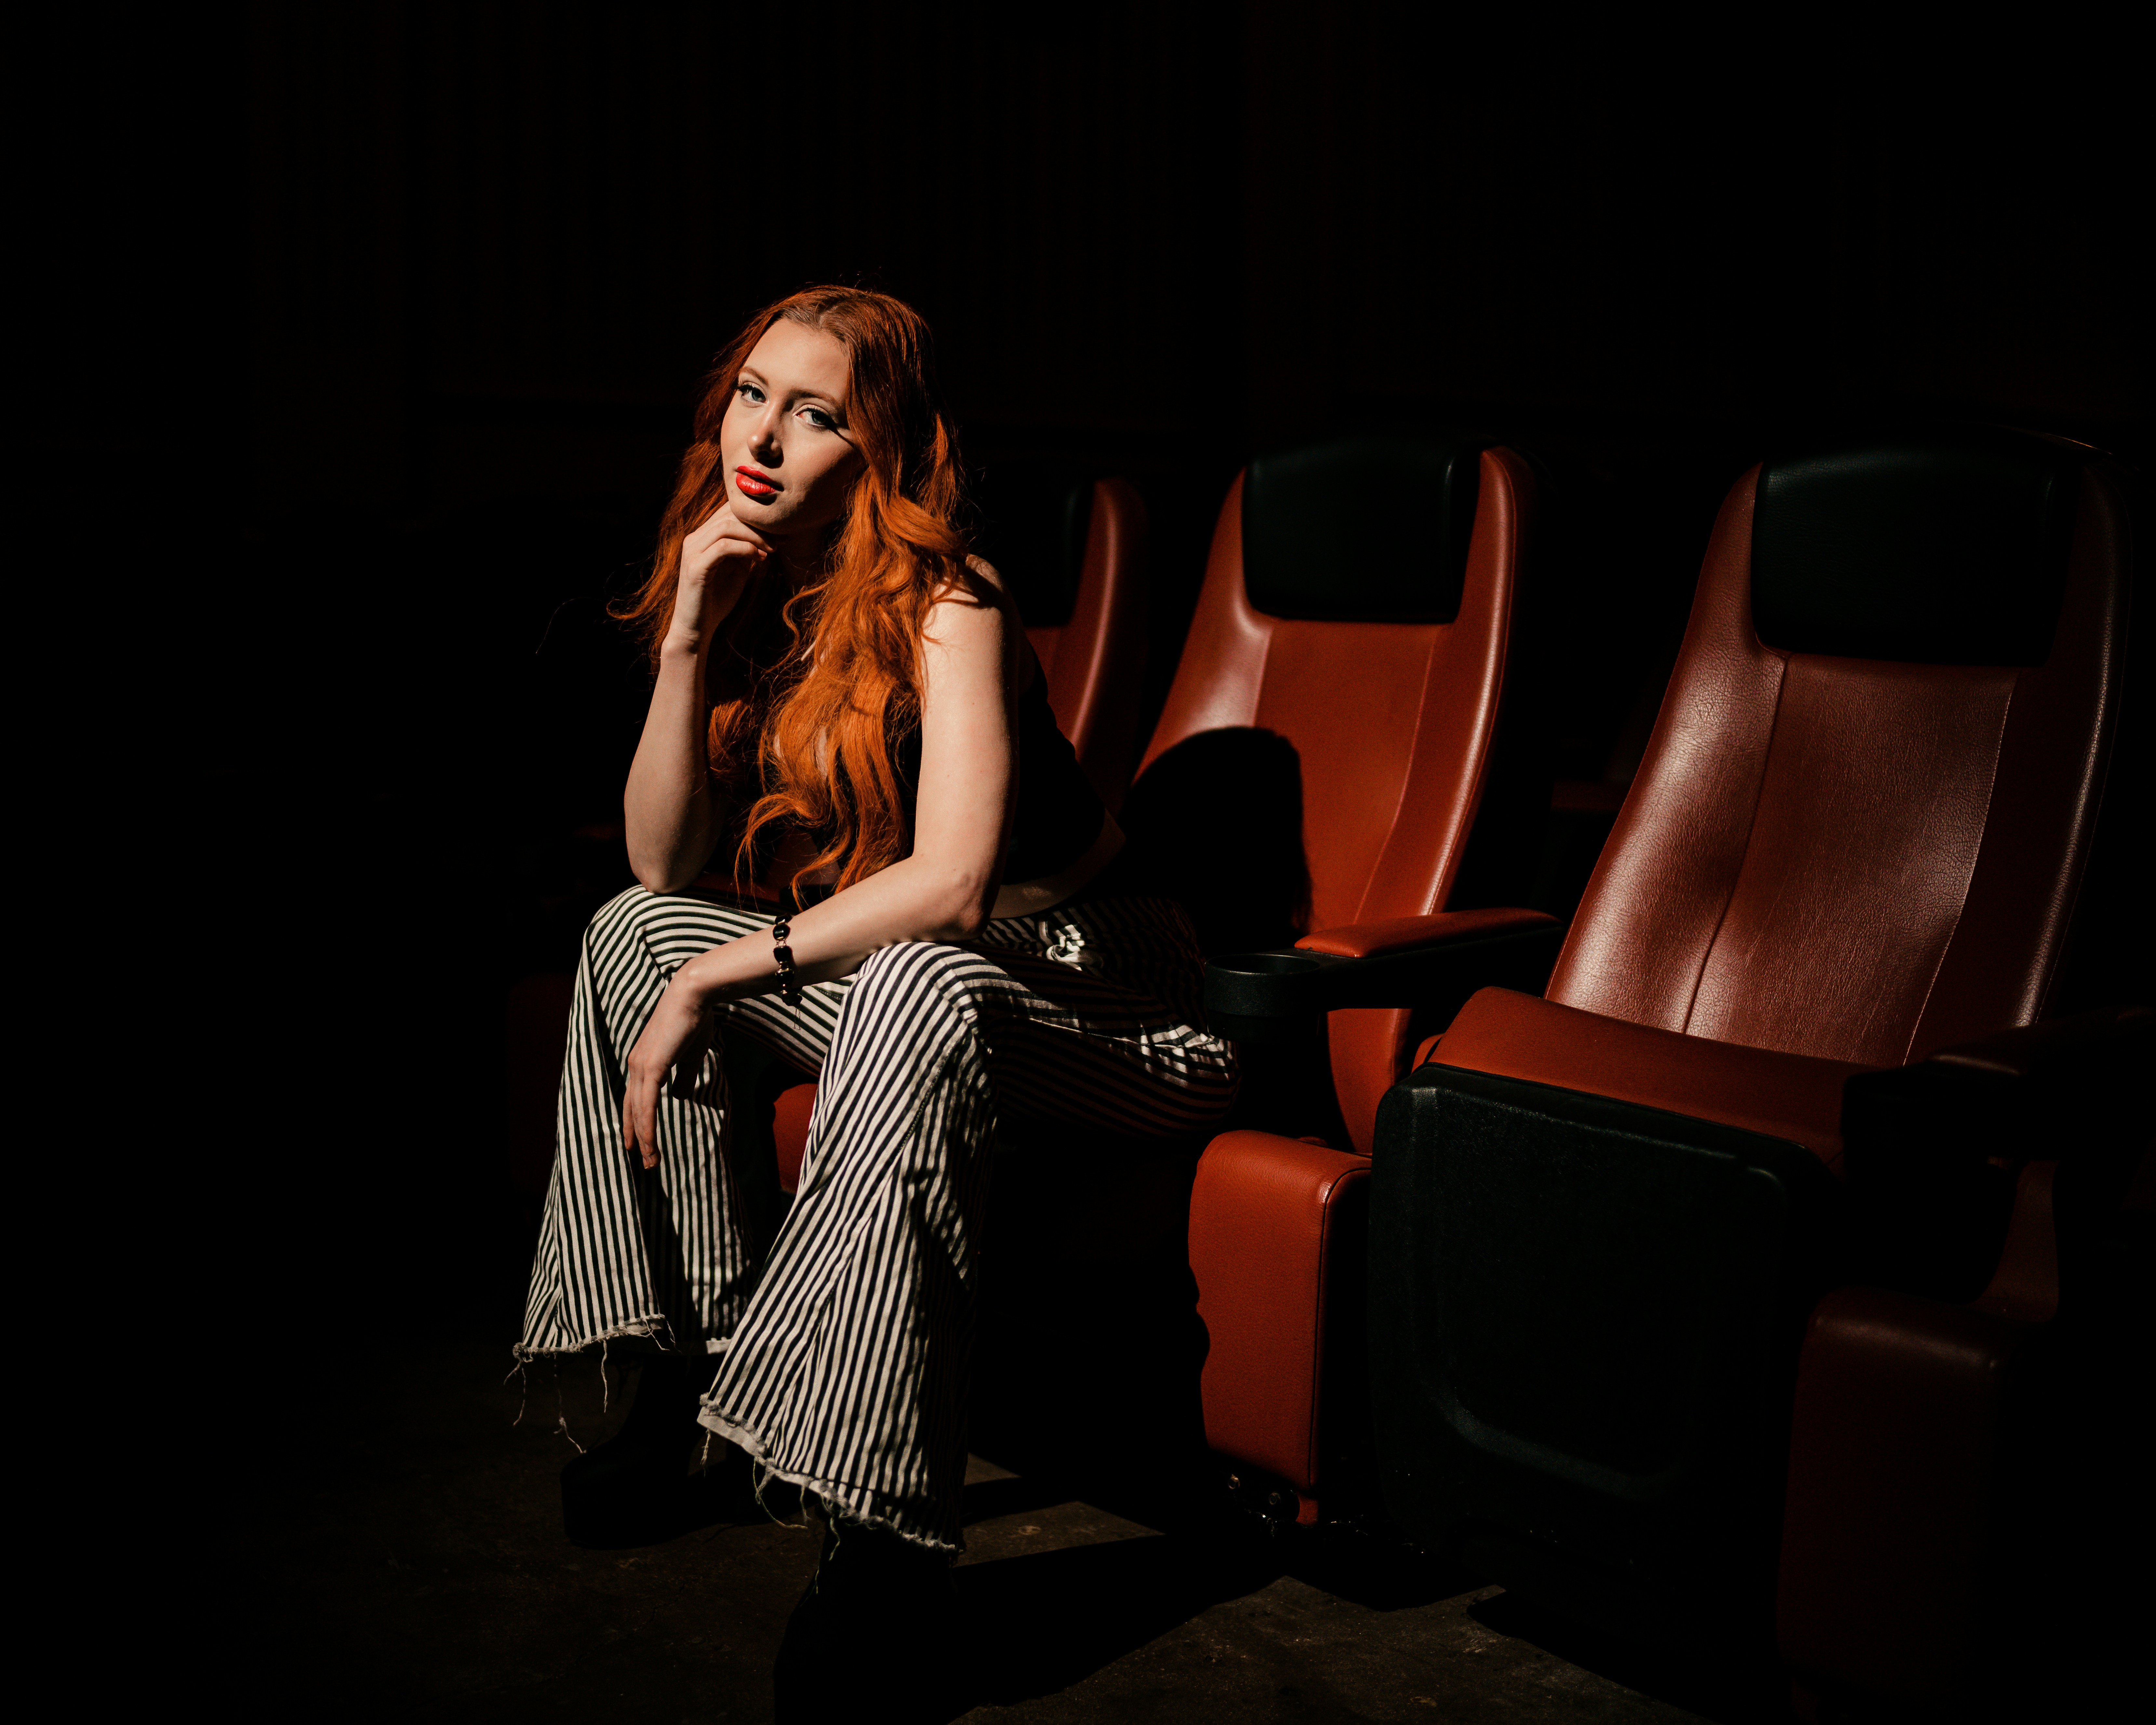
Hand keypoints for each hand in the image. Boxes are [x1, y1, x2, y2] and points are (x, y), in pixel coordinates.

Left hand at [621, 969, 715, 1169]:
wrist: (693, 995)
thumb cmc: (694, 1021)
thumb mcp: (689, 1055)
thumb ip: (683, 1077)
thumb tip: (680, 1097)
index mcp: (643, 1062)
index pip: (635, 1099)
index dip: (636, 1123)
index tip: (640, 1144)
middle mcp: (635, 1066)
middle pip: (631, 1110)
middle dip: (637, 1137)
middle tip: (645, 1162)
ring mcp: (640, 1067)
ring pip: (638, 1112)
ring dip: (644, 1139)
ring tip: (651, 1161)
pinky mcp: (650, 1067)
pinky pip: (646, 1104)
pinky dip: (647, 1126)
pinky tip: (650, 1142)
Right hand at [668, 502, 772, 650]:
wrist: (696, 628)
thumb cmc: (716, 600)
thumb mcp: (736, 570)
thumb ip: (746, 551)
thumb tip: (766, 536)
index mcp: (702, 537)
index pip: (728, 511)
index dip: (754, 518)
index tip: (775, 533)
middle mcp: (694, 539)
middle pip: (728, 515)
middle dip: (757, 526)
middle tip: (777, 542)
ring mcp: (692, 551)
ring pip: (726, 527)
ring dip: (754, 536)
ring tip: (771, 550)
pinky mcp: (695, 567)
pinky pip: (723, 547)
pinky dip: (745, 549)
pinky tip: (759, 558)